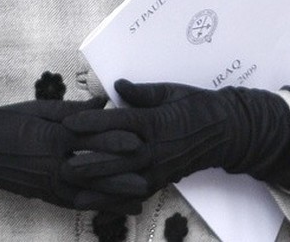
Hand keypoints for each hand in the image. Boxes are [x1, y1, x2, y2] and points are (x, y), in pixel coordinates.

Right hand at [0, 97, 147, 212]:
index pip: (88, 139)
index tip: (137, 139)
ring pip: (88, 193)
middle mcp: (52, 163)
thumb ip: (72, 109)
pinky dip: (98, 206)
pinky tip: (117, 208)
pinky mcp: (45, 195)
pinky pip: (75, 203)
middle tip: (150, 175)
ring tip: (141, 197)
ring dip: (115, 196)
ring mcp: (48, 183)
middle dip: (122, 175)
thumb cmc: (5, 122)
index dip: (114, 140)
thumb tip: (104, 103)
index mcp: (50, 136)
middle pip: (94, 171)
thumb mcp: (37, 109)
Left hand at [62, 80, 289, 193]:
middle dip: (88, 160)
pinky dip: (115, 198)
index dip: (92, 123)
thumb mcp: (170, 91)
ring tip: (71, 187)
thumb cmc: (197, 105)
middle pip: (116, 156)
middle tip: (62, 162)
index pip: (119, 122)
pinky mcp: (162, 180)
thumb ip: (142, 92)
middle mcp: (156, 147)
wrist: (227, 131)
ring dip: (97, 184)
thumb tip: (116, 87)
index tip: (68, 122)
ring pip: (123, 178)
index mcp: (156, 121)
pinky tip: (96, 202)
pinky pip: (135, 191)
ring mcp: (160, 167)